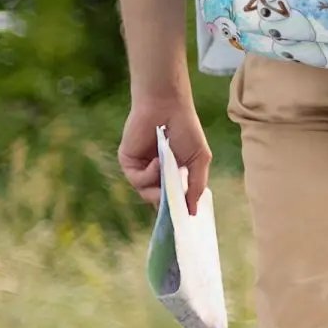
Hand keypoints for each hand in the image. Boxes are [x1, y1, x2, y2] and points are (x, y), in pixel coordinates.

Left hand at [119, 97, 210, 216]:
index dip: (176, 209)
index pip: (173, 198)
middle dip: (167, 203)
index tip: (183, 221)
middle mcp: (156, 174)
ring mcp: (141, 169)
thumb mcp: (199, 159)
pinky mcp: (128, 163)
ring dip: (158, 186)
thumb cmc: (187, 129)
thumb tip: (193, 211)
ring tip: (167, 170)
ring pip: (147, 193)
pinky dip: (149, 174)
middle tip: (174, 204)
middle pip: (158, 201)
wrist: (167, 107)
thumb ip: (197, 186)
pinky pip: (137, 180)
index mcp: (173, 173)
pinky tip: (158, 160)